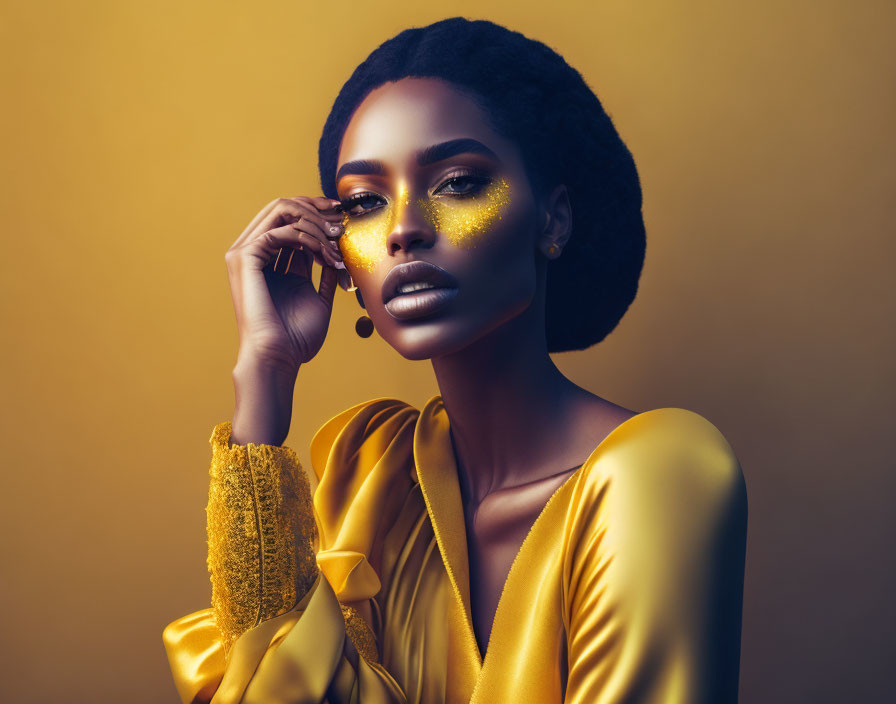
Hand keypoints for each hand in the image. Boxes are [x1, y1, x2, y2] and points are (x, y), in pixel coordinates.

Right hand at [225, 195, 349, 373]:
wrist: (279, 358)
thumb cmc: (297, 338)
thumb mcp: (319, 298)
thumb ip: (325, 273)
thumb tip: (337, 253)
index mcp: (268, 261)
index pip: (289, 220)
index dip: (316, 213)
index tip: (341, 218)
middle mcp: (253, 252)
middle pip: (283, 207)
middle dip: (315, 208)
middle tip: (339, 223)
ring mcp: (244, 253)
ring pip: (282, 211)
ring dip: (315, 225)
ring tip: (334, 248)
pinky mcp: (244, 258)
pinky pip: (281, 231)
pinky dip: (308, 238)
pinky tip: (324, 256)